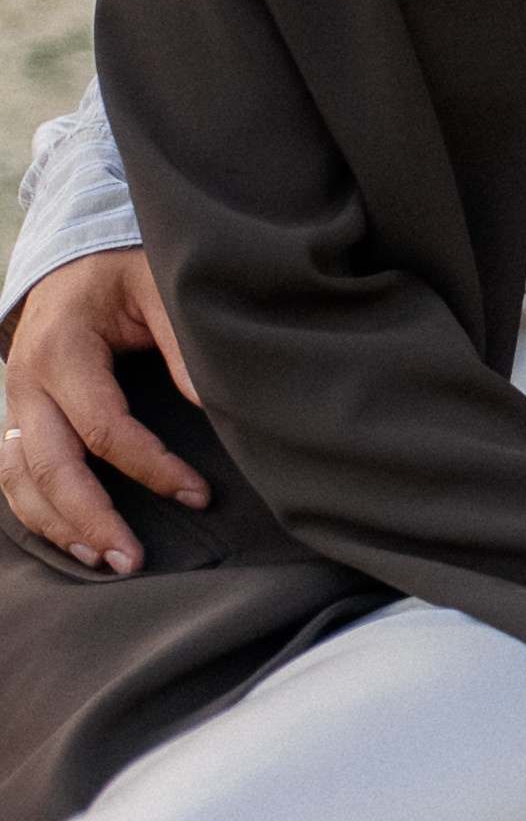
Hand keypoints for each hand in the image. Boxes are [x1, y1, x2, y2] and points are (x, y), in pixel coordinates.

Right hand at [0, 247, 205, 575]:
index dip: (152, 468)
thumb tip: (211, 404)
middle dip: (91, 520)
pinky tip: (72, 539)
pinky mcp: (18, 416)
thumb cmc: (121, 273)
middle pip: (50, 467)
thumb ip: (182, 342)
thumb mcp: (156, 286)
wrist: (73, 259)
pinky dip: (36, 512)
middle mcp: (27, 380)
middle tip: (134, 561)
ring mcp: (15, 401)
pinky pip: (14, 475)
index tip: (199, 495)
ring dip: (58, 527)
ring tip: (104, 562)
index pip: (104, 428)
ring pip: (20, 480)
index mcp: (63, 347)